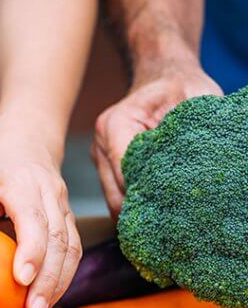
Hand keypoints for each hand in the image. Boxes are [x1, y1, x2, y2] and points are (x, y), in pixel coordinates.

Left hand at [0, 134, 80, 307]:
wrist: (29, 141)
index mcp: (21, 182)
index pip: (33, 219)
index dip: (30, 250)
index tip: (21, 279)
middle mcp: (50, 193)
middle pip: (58, 240)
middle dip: (48, 279)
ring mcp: (65, 206)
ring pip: (72, 248)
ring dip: (59, 283)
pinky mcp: (70, 219)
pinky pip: (73, 250)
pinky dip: (63, 276)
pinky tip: (48, 297)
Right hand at [93, 66, 220, 215]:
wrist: (164, 76)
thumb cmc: (182, 86)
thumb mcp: (196, 103)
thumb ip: (192, 136)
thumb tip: (206, 171)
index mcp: (116, 125)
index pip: (127, 174)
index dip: (150, 196)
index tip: (178, 212)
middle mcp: (101, 143)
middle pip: (116, 194)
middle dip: (143, 212)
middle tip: (174, 230)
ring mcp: (100, 157)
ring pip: (114, 199)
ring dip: (139, 212)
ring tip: (167, 227)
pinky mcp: (107, 167)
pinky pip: (118, 194)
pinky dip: (137, 205)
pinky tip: (159, 214)